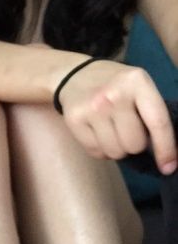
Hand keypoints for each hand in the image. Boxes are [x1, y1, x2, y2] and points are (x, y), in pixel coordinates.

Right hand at [58, 59, 177, 174]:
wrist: (74, 75)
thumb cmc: (114, 85)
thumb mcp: (137, 87)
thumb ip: (149, 111)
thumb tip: (160, 150)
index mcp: (138, 83)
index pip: (157, 122)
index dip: (165, 148)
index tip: (169, 167)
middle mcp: (115, 95)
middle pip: (134, 144)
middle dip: (133, 145)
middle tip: (126, 132)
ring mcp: (93, 109)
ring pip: (114, 152)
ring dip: (116, 149)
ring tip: (111, 133)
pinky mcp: (75, 120)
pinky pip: (95, 152)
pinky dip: (100, 150)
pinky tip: (97, 135)